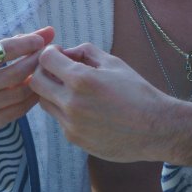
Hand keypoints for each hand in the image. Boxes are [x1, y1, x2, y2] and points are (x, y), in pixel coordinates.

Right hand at [0, 28, 52, 148]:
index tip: (43, 38)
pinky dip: (28, 100)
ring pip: (18, 95)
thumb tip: (43, 34)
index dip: (27, 43)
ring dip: (37, 82)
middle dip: (37, 62)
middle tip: (51, 54)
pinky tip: (34, 91)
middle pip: (14, 74)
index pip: (1, 51)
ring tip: (45, 72)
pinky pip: (14, 113)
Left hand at [28, 43, 179, 163]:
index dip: (50, 52)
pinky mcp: (74, 138)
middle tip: (58, 70)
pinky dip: (66, 111)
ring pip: (44, 102)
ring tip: (74, 90)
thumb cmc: (138, 93)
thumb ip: (86, 52)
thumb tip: (66, 53)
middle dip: (43, 72)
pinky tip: (87, 110)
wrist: (156, 129)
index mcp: (82, 80)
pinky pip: (59, 119)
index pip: (46, 59)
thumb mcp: (115, 64)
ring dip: (52, 92)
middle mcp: (71, 102)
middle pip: (36, 82)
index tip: (59, 54)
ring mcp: (70, 123)